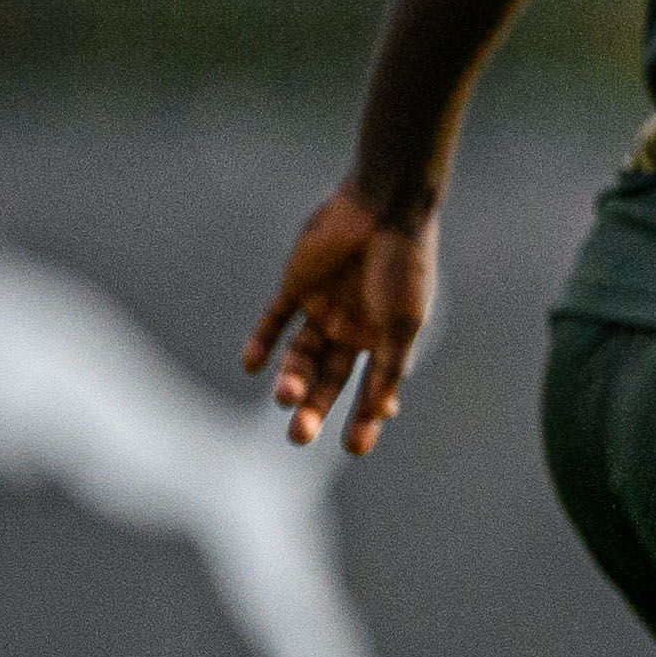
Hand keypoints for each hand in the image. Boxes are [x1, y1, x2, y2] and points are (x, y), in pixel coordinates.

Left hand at [241, 189, 438, 456]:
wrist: (383, 209)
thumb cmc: (404, 266)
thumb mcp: (402, 322)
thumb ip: (388, 365)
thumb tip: (380, 412)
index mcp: (385, 339)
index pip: (372, 389)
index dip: (365, 419)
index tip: (355, 448)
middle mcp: (353, 328)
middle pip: (329, 378)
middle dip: (315, 408)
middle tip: (298, 437)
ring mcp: (323, 308)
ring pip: (300, 355)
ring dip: (291, 378)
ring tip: (285, 396)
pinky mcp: (297, 287)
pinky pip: (274, 320)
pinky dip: (261, 343)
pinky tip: (251, 366)